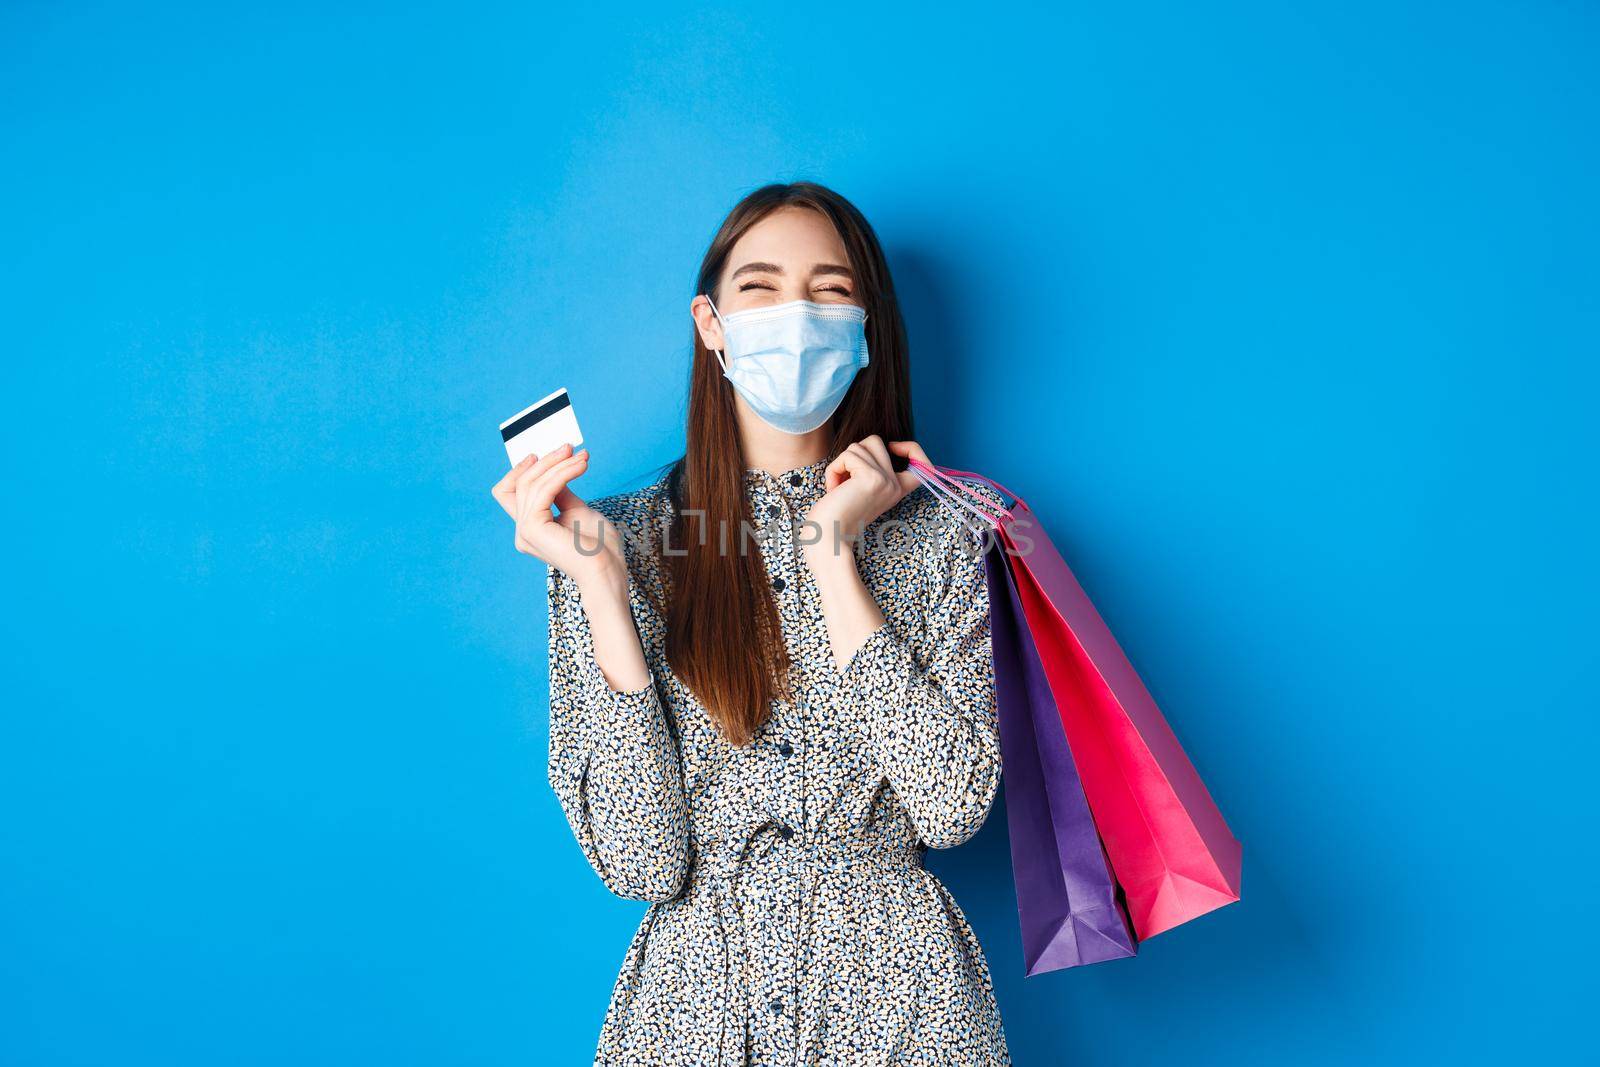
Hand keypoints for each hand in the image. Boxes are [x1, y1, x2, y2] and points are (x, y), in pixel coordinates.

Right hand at [489, 443, 624, 589]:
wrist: (607, 571)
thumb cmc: (600, 548)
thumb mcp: (578, 510)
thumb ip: (561, 493)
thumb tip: (554, 470)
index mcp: (532, 528)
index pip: (508, 493)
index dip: (519, 470)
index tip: (541, 453)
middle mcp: (523, 531)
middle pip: (521, 483)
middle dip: (546, 461)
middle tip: (571, 448)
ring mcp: (525, 531)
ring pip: (532, 483)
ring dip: (559, 464)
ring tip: (583, 457)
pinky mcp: (533, 528)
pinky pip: (544, 490)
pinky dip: (563, 473)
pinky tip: (581, 466)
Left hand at [804, 436, 928, 567]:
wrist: (827, 539)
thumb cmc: (836, 515)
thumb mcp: (862, 489)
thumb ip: (871, 469)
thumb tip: (869, 443)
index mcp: (896, 490)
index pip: (923, 463)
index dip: (911, 448)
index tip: (892, 447)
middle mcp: (895, 486)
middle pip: (876, 442)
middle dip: (853, 455)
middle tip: (845, 482)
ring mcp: (886, 481)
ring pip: (861, 445)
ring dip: (841, 463)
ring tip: (838, 487)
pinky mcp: (871, 478)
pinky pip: (848, 456)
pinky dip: (834, 470)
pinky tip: (833, 489)